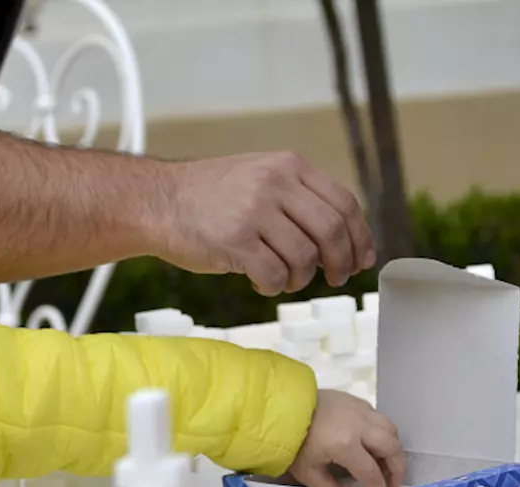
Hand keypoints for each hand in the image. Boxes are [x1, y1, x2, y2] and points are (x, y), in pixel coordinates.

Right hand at [154, 152, 376, 295]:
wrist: (158, 201)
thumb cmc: (207, 196)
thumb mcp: (259, 176)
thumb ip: (297, 198)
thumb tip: (338, 240)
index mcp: (288, 166)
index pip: (344, 203)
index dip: (359, 237)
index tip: (361, 258)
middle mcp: (275, 185)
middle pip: (331, 232)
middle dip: (340, 263)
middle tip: (335, 278)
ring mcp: (254, 212)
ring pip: (303, 258)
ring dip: (299, 278)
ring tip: (285, 279)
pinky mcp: (234, 242)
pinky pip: (272, 275)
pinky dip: (273, 287)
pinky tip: (261, 283)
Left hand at [288, 390, 406, 486]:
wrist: (280, 409)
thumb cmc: (291, 441)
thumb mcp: (307, 471)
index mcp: (344, 445)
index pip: (370, 471)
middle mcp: (358, 425)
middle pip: (391, 447)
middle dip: (397, 467)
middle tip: (395, 482)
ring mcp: (359, 410)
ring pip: (390, 428)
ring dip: (393, 447)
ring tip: (387, 462)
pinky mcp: (355, 400)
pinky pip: (378, 416)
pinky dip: (383, 430)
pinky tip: (373, 442)